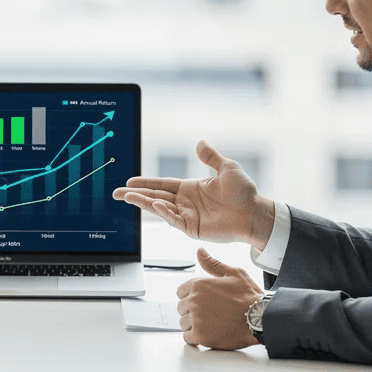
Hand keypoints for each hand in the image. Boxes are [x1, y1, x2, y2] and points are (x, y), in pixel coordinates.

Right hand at [113, 140, 275, 248]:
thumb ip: (211, 157)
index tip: (129, 181)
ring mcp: (187, 216)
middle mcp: (185, 202)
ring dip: (143, 203)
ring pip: (159, 209)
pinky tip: (154, 205)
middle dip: (135, 195)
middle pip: (154, 197)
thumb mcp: (227, 168)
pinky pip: (173, 220)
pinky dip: (163, 213)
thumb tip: (200, 142)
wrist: (255, 213)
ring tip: (127, 197)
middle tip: (116, 193)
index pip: (162, 184)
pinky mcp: (192, 229)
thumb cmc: (244, 192)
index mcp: (190, 188)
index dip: (145, 183)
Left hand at [177, 248, 264, 349]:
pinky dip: (196, 337)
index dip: (192, 296)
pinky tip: (208, 333)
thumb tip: (200, 251)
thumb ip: (213, 264)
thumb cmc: (249, 297)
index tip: (203, 301)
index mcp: (198, 285)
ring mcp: (196, 319)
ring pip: (183, 323)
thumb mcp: (234, 273)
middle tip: (210, 313)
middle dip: (192, 311)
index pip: (181, 292)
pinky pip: (188, 338)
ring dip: (194, 325)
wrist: (261, 318)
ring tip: (211, 323)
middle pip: (181, 308)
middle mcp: (194, 301)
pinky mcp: (201, 335)